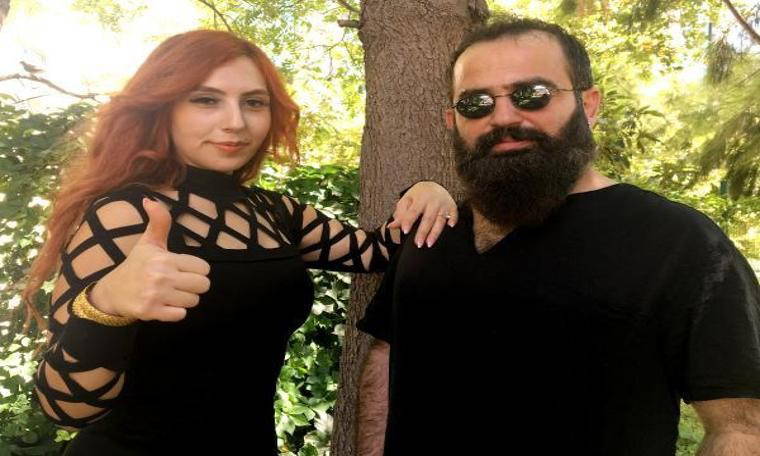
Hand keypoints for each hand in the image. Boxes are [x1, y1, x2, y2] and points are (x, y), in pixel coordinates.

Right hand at [90, 198, 210, 321]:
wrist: (111, 292)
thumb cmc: (136, 265)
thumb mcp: (148, 242)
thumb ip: (159, 222)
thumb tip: (150, 200)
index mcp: (164, 258)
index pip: (203, 268)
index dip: (197, 270)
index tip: (184, 270)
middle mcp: (161, 276)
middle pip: (203, 285)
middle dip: (195, 286)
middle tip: (181, 284)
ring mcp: (156, 296)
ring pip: (193, 301)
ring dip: (186, 299)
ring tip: (172, 294)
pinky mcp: (151, 312)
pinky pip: (181, 315)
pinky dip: (176, 312)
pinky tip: (166, 305)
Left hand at [388, 181, 457, 247]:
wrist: (435, 186)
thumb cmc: (418, 196)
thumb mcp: (407, 201)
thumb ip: (400, 214)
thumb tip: (391, 226)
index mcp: (419, 198)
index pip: (413, 211)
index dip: (409, 220)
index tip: (405, 230)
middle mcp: (433, 201)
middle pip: (428, 218)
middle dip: (422, 231)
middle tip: (417, 243)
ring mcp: (444, 204)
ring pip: (440, 220)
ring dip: (435, 232)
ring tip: (429, 244)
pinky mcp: (452, 208)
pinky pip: (454, 215)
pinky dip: (453, 220)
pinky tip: (450, 227)